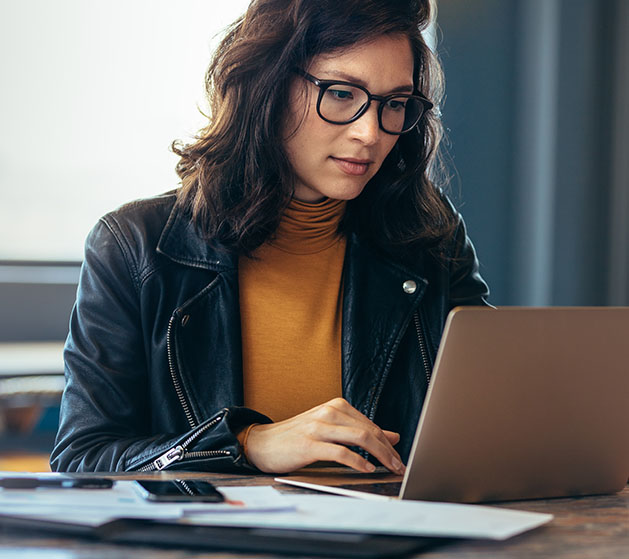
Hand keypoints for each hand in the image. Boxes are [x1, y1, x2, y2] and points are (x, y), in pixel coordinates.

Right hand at [243, 398, 405, 474]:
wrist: (262, 442)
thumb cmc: (297, 437)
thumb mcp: (330, 429)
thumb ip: (359, 430)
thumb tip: (392, 436)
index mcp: (336, 406)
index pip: (371, 424)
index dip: (388, 443)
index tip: (399, 458)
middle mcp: (329, 412)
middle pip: (369, 430)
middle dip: (388, 451)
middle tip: (400, 467)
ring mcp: (319, 427)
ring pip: (359, 438)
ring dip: (380, 455)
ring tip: (389, 468)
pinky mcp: (309, 444)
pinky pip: (340, 452)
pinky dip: (357, 461)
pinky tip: (367, 469)